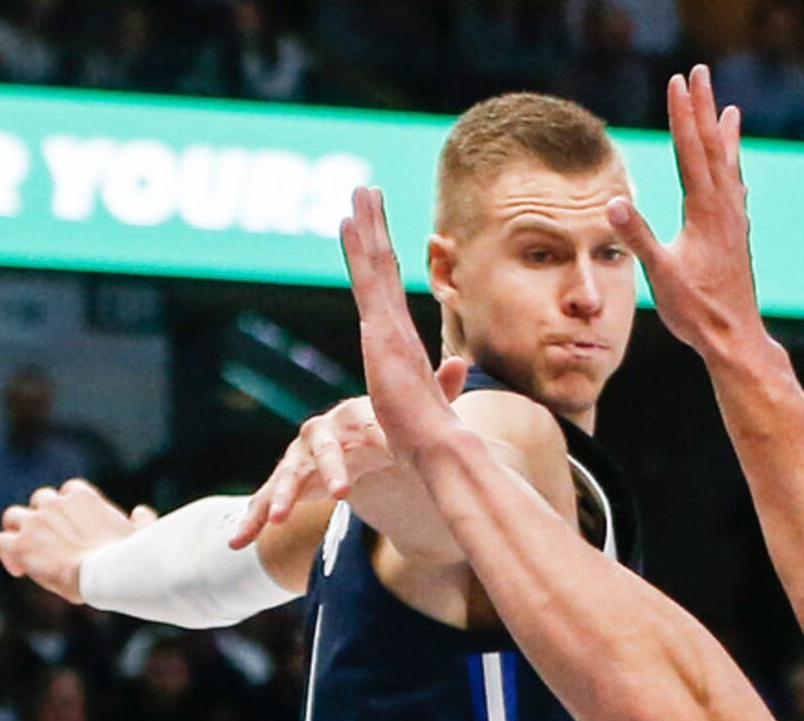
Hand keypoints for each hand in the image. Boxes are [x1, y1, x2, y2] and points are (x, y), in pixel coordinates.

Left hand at [0, 480, 156, 602]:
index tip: (72, 528)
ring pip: (14, 517)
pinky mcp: (21, 545)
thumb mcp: (142, 534)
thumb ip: (142, 521)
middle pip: (40, 500)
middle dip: (43, 518)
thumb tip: (142, 512)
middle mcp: (54, 503)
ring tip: (28, 552)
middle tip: (50, 541)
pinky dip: (7, 553)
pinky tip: (19, 570)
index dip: (68, 508)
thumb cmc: (130, 557)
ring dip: (19, 531)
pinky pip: (2, 541)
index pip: (70, 492)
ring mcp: (35, 523)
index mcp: (83, 498)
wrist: (108, 575)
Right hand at [230, 372, 464, 548]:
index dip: (355, 452)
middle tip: (339, 494)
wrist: (355, 446)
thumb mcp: (409, 421)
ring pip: (286, 479)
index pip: (354, 431)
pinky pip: (265, 502)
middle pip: (318, 453)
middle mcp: (319, 435)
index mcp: (349, 421)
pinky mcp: (287, 485)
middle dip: (325, 472)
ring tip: (274, 522)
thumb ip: (437, 396)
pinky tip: (235, 543)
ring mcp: (299, 460)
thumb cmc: (384, 432)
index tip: (364, 470)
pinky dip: (250, 521)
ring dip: (279, 500)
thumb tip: (459, 362)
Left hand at [339, 188, 464, 463]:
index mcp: (403, 343)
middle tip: (366, 191)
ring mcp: (391, 328)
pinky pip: (369, 280)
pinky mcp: (383, 333)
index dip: (380, 257)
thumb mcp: (429, 403)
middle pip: (384, 266)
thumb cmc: (432, 439)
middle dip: (375, 227)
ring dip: (368, 224)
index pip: (388, 291)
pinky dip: (359, 248)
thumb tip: (456, 367)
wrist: (440, 448)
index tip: (374, 229)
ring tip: (360, 190)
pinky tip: (347, 221)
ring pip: (378, 264)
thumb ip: (442, 382)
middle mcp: (398, 328)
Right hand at [605, 66, 763, 360]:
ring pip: (729, 167)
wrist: (735, 339)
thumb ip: (639, 238)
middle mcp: (724, 210)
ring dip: (726, 136)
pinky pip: (736, 192)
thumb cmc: (697, 312)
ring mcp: (734, 224)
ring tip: (731, 110)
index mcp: (704, 213)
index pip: (690, 151)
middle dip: (704, 108)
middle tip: (701, 72)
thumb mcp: (661, 276)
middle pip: (713, 147)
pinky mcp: (737, 239)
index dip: (682, 115)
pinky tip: (736, 174)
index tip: (676, 81)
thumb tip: (614, 204)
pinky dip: (734, 171)